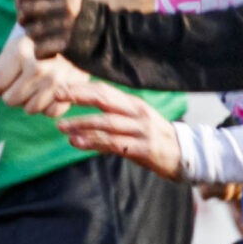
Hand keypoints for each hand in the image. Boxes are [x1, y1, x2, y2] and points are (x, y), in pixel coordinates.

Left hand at [0, 33, 97, 114]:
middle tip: (25, 81)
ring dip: (31, 101)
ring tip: (39, 85)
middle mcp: (37, 68)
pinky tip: (53, 91)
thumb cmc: (42, 45)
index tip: (8, 77)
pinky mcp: (70, 92)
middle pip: (10, 100)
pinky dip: (50, 106)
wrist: (79, 40)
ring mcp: (55, 81)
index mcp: (20, 53)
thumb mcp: (17, 48)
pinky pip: (50, 112)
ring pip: (29, 109)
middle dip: (14, 93)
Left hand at [14, 0, 84, 57]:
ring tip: (44, 37)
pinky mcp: (66, 45)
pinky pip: (38, 50)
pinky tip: (49, 49)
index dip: (20, 0)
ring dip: (33, 37)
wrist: (107, 36)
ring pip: (30, 33)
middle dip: (23, 19)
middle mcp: (64, 7)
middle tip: (27, 23)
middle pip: (25, 12)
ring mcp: (66, 26)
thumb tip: (19, 0)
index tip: (22, 6)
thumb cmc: (79, 17)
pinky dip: (41, 51)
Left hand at [55, 81, 187, 180]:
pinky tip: (77, 142)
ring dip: (81, 124)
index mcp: (134, 105)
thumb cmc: (155, 140)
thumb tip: (79, 129)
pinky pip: (114, 143)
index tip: (60, 87)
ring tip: (61, 127)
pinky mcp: (144, 148)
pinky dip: (93, 142)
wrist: (186, 156)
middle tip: (56, 95)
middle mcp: (138, 113)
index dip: (82, 88)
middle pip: (104, 100)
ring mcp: (142, 130)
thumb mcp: (134, 126)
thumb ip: (110, 124)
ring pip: (106, 123)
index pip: (104, 90)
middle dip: (79, 96)